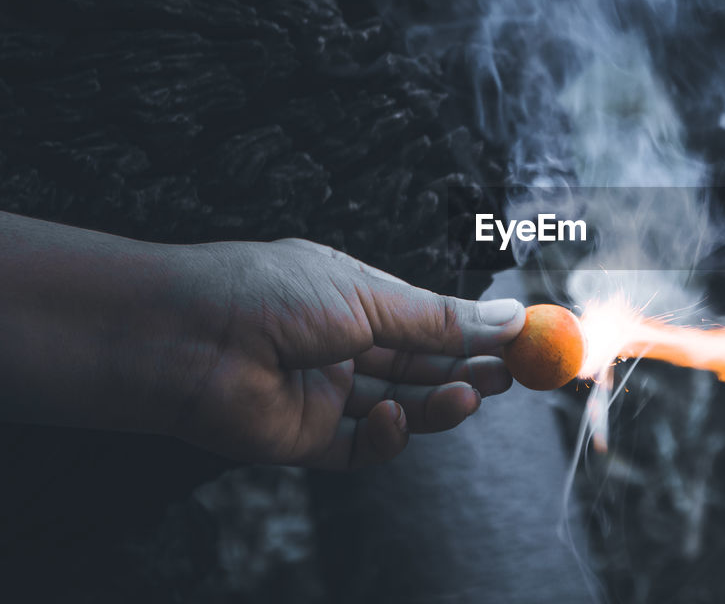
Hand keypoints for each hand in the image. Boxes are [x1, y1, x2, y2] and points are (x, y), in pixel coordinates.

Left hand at [167, 238, 524, 468]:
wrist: (185, 337)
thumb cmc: (270, 294)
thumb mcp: (368, 296)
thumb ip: (439, 318)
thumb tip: (509, 318)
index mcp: (349, 295)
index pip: (424, 318)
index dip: (472, 330)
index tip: (522, 339)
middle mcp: (337, 343)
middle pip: (418, 365)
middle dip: (467, 369)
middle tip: (513, 375)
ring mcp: (320, 392)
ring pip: (397, 406)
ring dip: (439, 404)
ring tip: (474, 395)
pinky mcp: (301, 438)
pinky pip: (359, 447)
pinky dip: (386, 438)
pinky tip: (394, 417)